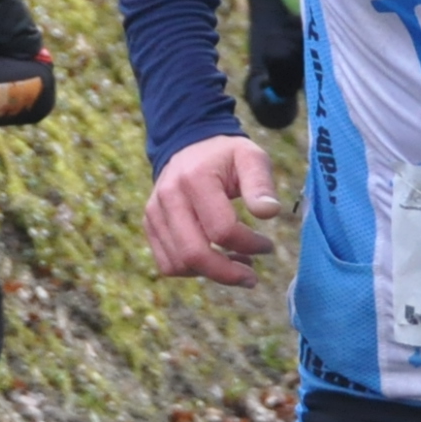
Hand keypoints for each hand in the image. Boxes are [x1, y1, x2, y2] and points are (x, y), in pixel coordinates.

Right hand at [143, 133, 281, 287]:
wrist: (189, 144)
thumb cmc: (226, 156)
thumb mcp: (251, 158)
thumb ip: (261, 184)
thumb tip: (270, 212)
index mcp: (195, 179)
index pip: (222, 230)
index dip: (249, 245)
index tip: (267, 246)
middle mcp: (169, 196)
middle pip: (194, 254)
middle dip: (227, 274)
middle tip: (251, 277)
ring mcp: (154, 212)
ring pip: (179, 264)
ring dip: (211, 274)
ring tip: (236, 265)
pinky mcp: (150, 224)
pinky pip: (167, 264)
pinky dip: (192, 271)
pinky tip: (214, 262)